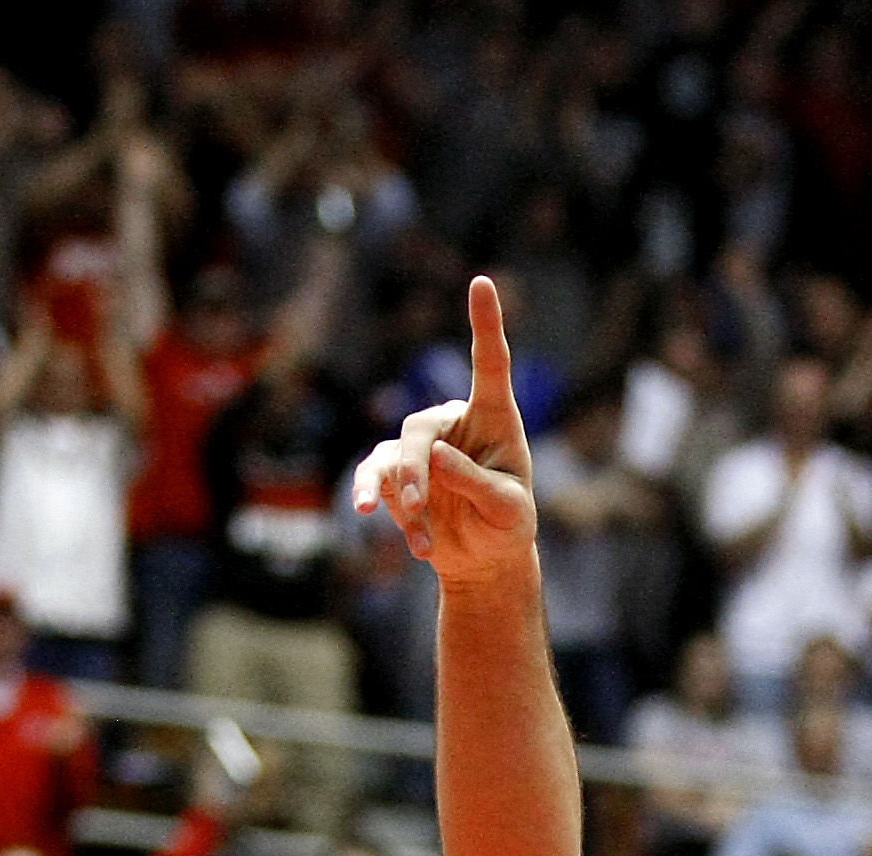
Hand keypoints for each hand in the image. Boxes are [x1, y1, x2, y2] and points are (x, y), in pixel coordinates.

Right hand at [351, 276, 534, 584]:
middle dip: (416, 470)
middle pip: (420, 429)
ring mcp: (421, 445)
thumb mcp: (506, 510)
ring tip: (420, 539)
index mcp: (495, 418)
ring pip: (397, 455)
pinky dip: (372, 495)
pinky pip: (375, 473)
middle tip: (420, 506)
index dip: (485, 324)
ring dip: (404, 495)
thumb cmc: (506, 526)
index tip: (482, 282)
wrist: (482, 558)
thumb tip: (437, 456)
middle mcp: (455, 422)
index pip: (490, 364)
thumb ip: (476, 482)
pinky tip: (365, 512)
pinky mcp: (394, 470)